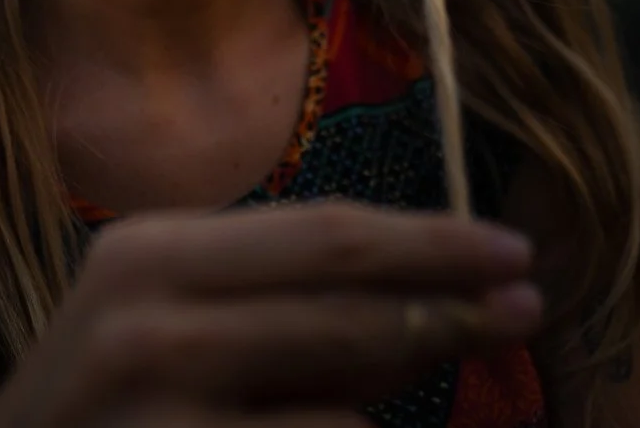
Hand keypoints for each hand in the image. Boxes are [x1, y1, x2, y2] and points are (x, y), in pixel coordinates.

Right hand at [0, 199, 543, 427]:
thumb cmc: (107, 421)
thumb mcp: (177, 338)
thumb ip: (292, 317)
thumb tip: (436, 306)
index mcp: (152, 251)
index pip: (325, 232)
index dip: (432, 241)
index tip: (512, 249)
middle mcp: (145, 312)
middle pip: (344, 299)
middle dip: (452, 306)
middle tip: (532, 309)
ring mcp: (154, 400)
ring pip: (341, 414)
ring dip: (406, 396)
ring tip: (448, 385)